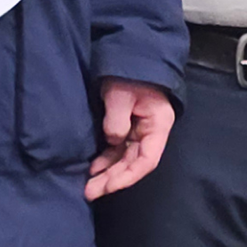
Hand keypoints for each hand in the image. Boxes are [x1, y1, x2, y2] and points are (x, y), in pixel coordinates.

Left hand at [85, 79, 175, 200]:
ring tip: (88, 184)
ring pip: (125, 158)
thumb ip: (116, 121)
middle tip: (90, 192)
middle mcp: (151, 130)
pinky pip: (118, 148)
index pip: (146, 160)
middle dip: (113, 179)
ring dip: (108, 172)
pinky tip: (94, 168)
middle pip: (134, 163)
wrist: (126, 54)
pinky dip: (106, 159)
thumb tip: (112, 141)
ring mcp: (139, 129)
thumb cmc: (128, 73)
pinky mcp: (127, 125)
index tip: (107, 186)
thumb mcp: (120, 94)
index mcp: (158, 124)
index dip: (127, 176)